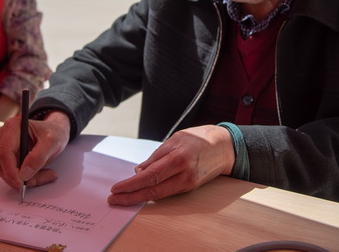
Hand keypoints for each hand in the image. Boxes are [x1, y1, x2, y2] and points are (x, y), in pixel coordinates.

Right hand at [0, 111, 70, 189]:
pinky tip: (40, 174)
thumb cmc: (54, 132)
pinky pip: (12, 173)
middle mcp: (4, 135)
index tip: (21, 183)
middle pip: (2, 164)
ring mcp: (4, 146)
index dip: (10, 170)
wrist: (56, 131)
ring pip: (6, 171)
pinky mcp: (8, 156)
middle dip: (18, 177)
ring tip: (45, 175)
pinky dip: (26, 178)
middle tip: (37, 181)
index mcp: (13, 126)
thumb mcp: (52, 142)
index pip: (4, 152)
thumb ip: (38, 157)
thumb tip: (23, 174)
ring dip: (24, 179)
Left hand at [107, 125, 234, 205]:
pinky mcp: (191, 187)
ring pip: (160, 194)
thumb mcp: (176, 139)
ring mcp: (188, 182)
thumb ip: (157, 156)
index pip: (149, 176)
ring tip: (123, 198)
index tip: (116, 188)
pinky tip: (142, 193)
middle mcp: (184, 173)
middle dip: (131, 196)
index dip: (131, 185)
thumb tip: (139, 171)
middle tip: (113, 199)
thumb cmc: (200, 138)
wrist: (225, 147)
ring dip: (139, 197)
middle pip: (153, 190)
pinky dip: (153, 193)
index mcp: (178, 158)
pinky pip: (168, 192)